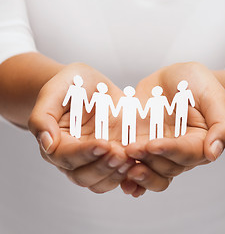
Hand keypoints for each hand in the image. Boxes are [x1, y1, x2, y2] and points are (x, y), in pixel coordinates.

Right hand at [29, 63, 133, 192]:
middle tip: (120, 154)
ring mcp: (94, 159)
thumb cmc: (71, 85)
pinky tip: (137, 164)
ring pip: (100, 182)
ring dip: (115, 174)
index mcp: (57, 142)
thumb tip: (46, 144)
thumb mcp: (55, 91)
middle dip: (102, 168)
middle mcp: (74, 156)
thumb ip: (43, 117)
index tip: (104, 144)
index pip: (66, 157)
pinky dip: (127, 175)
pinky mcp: (111, 156)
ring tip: (130, 159)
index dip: (85, 154)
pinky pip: (117, 175)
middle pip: (83, 176)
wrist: (90, 84)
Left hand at [121, 62, 224, 196]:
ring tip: (121, 165)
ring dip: (137, 174)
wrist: (173, 79)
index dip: (170, 151)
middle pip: (167, 167)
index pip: (187, 153)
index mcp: (199, 142)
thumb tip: (213, 154)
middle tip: (131, 150)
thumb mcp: (212, 95)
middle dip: (148, 160)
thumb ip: (220, 124)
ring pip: (151, 171)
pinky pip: (136, 165)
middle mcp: (179, 151)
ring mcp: (159, 150)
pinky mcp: (142, 145)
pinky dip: (128, 175)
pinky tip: (120, 178)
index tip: (153, 144)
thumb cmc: (195, 83)